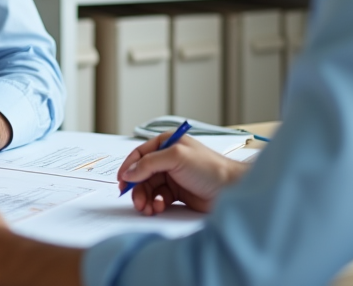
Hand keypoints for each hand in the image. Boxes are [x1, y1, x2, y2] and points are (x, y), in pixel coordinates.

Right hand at [117, 132, 246, 214]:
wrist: (230, 189)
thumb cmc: (209, 168)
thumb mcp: (176, 157)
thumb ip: (149, 163)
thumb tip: (129, 172)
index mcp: (167, 144)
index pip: (140, 154)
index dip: (128, 168)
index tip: (121, 182)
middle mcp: (168, 159)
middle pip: (141, 174)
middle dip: (137, 189)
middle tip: (138, 202)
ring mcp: (172, 176)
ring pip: (149, 188)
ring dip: (146, 199)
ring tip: (149, 208)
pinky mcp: (177, 193)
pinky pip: (158, 198)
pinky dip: (156, 204)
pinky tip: (160, 207)